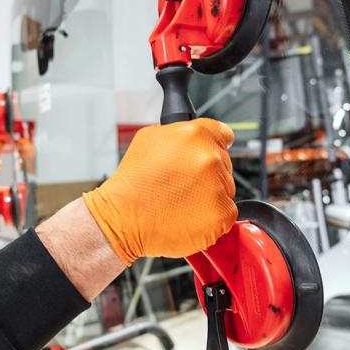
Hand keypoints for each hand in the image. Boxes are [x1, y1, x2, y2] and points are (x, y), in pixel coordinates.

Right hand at [82, 118, 236, 264]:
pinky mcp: (221, 214)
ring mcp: (218, 187)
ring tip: (181, 201)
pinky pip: (226, 213)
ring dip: (209, 195)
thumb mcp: (149, 138)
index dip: (215, 145)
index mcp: (196, 135)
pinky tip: (189, 215)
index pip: (223, 134)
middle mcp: (210, 158)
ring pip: (225, 189)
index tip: (210, 153)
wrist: (123, 218)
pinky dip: (212, 216)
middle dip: (207, 173)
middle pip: (224, 164)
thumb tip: (194, 133)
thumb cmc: (132, 182)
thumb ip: (179, 132)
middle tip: (182, 184)